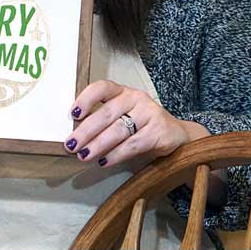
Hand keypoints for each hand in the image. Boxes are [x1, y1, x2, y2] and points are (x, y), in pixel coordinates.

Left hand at [66, 80, 205, 167]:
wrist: (178, 137)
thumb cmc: (144, 128)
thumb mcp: (125, 118)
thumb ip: (104, 123)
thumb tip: (77, 139)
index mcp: (123, 92)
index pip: (102, 88)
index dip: (86, 99)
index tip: (73, 114)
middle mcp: (136, 98)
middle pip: (107, 113)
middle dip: (86, 131)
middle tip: (72, 145)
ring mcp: (149, 113)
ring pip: (118, 130)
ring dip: (98, 145)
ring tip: (85, 156)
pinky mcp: (159, 131)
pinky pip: (133, 144)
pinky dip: (116, 154)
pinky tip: (105, 161)